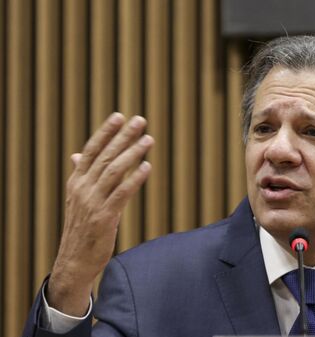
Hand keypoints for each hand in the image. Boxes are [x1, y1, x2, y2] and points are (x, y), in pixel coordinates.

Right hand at [47, 113, 153, 315]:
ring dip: (133, 153)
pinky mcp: (104, 218)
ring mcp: (92, 203)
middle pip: (105, 156)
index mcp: (76, 182)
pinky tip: (147, 167)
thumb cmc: (82, 228)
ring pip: (114, 171)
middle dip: (123, 137)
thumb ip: (81, 176)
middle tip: (140, 121)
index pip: (90, 150)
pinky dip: (135, 179)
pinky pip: (122, 193)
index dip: (105, 132)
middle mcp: (82, 188)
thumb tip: (76, 155)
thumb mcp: (78, 199)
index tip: (119, 116)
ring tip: (149, 140)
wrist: (75, 261)